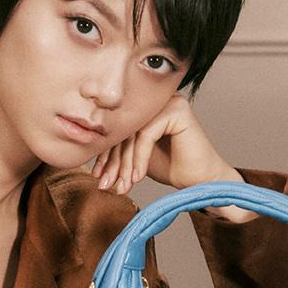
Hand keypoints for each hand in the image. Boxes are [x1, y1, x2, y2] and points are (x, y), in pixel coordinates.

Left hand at [90, 94, 257, 222]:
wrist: (200, 180)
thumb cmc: (171, 167)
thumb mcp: (136, 158)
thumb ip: (118, 151)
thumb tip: (86, 160)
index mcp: (145, 107)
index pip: (117, 129)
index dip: (105, 155)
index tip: (96, 177)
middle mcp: (156, 100)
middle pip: (123, 130)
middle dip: (112, 162)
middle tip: (105, 186)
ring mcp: (168, 101)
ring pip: (132, 134)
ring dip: (124, 164)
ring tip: (122, 186)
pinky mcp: (176, 110)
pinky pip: (146, 135)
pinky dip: (139, 159)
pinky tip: (138, 177)